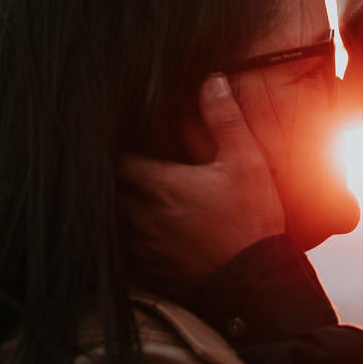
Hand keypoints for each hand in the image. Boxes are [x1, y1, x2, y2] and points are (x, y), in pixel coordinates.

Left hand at [117, 74, 284, 301]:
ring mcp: (142, 248)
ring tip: (132, 200)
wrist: (256, 282)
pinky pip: (121, 254)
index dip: (120, 149)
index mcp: (159, 185)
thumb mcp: (245, 162)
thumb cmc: (252, 222)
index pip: (116, 158)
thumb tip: (211, 81)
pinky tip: (141, 235)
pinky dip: (124, 242)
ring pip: (109, 222)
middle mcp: (141, 216)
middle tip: (128, 170)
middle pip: (107, 189)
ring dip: (117, 210)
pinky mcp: (149, 272)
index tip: (131, 144)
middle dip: (114, 178)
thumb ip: (223, 119)